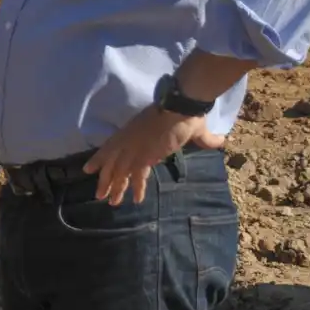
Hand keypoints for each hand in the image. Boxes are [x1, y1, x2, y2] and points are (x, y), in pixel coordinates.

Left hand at [83, 106, 224, 205]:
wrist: (179, 107)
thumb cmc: (182, 113)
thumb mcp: (187, 127)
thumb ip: (203, 137)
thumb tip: (219, 141)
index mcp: (132, 132)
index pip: (112, 149)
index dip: (103, 161)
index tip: (90, 169)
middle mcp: (128, 142)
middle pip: (112, 164)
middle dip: (106, 181)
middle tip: (99, 195)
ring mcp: (134, 149)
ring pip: (119, 172)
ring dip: (115, 188)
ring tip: (110, 202)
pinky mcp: (144, 157)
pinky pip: (137, 176)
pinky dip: (136, 188)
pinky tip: (136, 200)